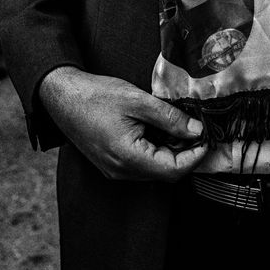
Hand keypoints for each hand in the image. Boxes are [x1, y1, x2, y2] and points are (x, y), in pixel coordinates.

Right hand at [39, 66, 206, 180]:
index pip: (174, 170)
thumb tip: (196, 130)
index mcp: (128, 158)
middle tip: (199, 129)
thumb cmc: (96, 96)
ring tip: (181, 126)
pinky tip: (161, 130)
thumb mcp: (138, 100)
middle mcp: (121, 171)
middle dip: (187, 154)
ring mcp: (115, 169)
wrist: (61, 96)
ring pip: (155, 170)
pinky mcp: (111, 163)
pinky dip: (157, 151)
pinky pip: (142, 164)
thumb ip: (169, 118)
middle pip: (166, 173)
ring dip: (172, 152)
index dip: (195, 156)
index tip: (207, 136)